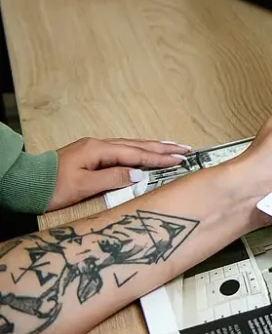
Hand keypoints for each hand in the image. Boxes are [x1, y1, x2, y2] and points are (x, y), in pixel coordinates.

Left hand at [48, 138, 190, 210]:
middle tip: (186, 149)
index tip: (181, 158)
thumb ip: (113, 179)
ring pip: (131, 146)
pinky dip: (139, 151)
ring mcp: (94, 149)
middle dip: (163, 148)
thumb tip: (138, 173)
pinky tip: (145, 153)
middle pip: (138, 145)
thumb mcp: (82, 186)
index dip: (160, 157)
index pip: (137, 154)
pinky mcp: (91, 156)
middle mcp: (99, 145)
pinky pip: (123, 151)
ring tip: (172, 148)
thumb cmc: (50, 187)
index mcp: (100, 150)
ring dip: (153, 148)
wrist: (24, 183)